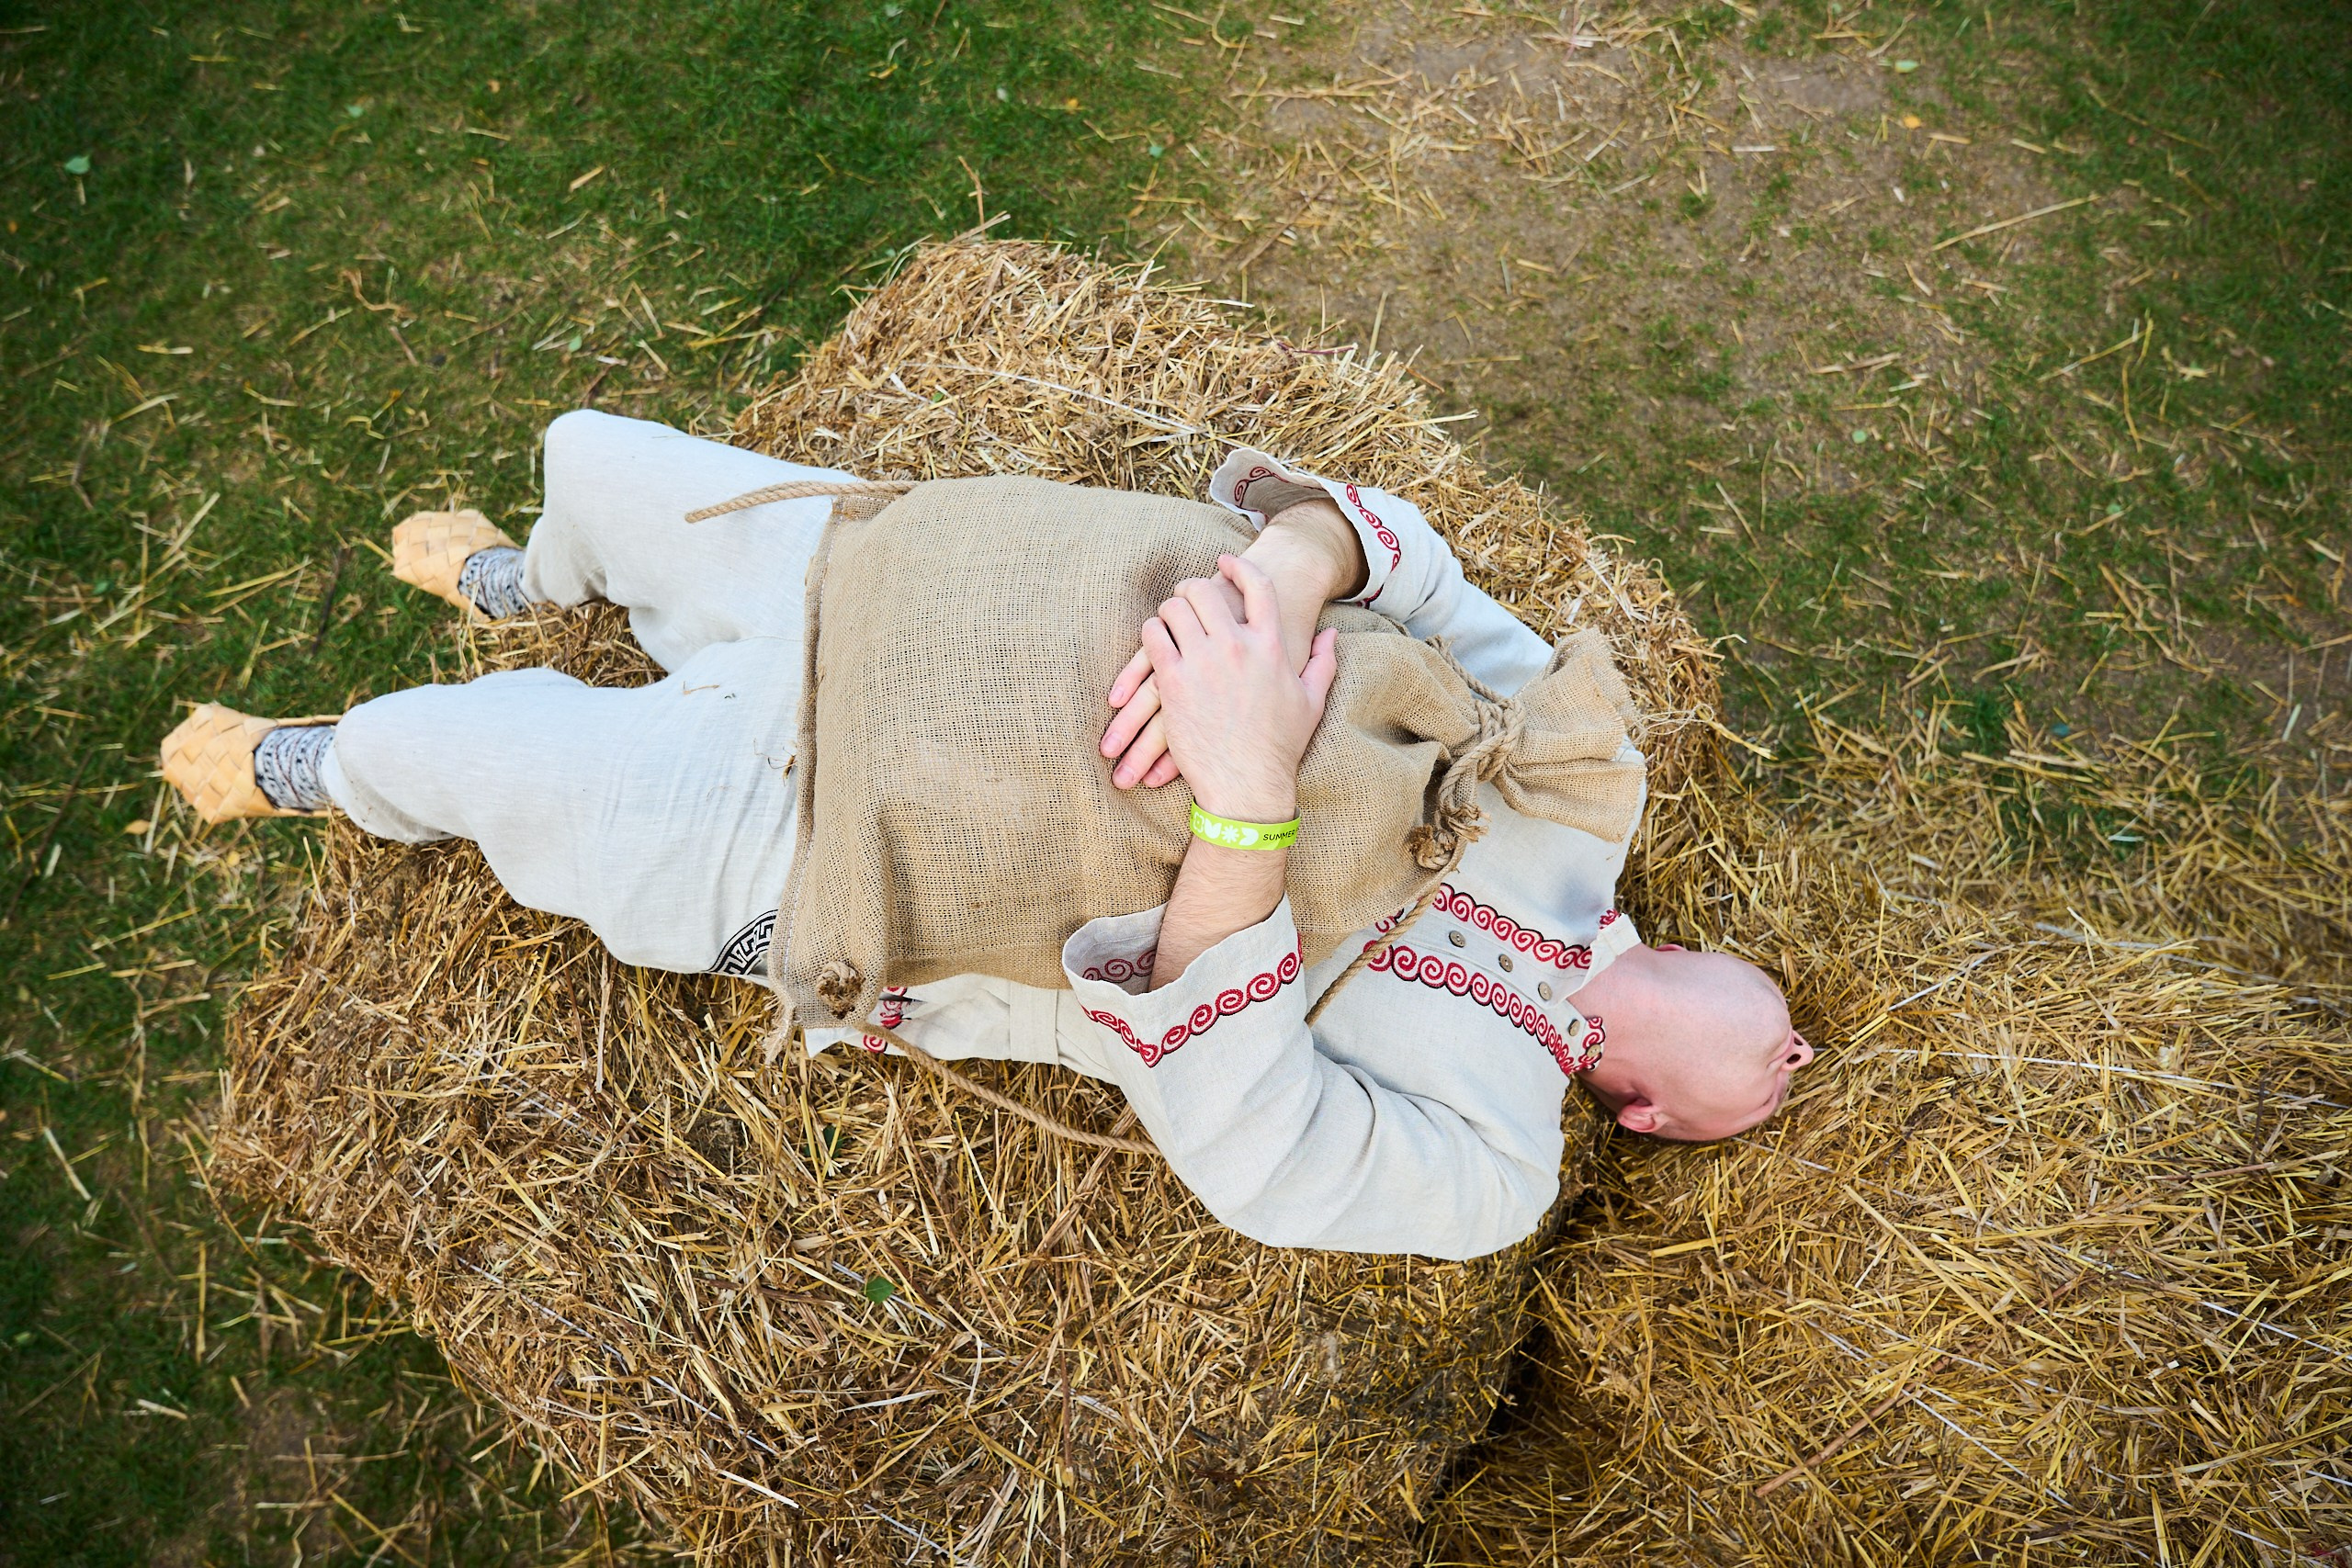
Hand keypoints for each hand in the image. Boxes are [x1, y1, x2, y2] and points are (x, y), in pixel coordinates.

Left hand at [1135, 555, 1336, 822]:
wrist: (1247, 785)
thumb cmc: (1280, 747)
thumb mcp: (1311, 701)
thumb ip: (1323, 662)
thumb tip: (1331, 635)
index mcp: (1272, 646)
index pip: (1257, 586)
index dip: (1239, 567)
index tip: (1224, 562)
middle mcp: (1237, 646)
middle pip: (1205, 590)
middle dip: (1192, 588)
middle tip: (1185, 596)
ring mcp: (1203, 662)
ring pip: (1173, 609)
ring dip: (1169, 610)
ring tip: (1168, 620)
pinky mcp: (1174, 682)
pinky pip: (1153, 637)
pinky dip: (1151, 633)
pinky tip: (1154, 643)